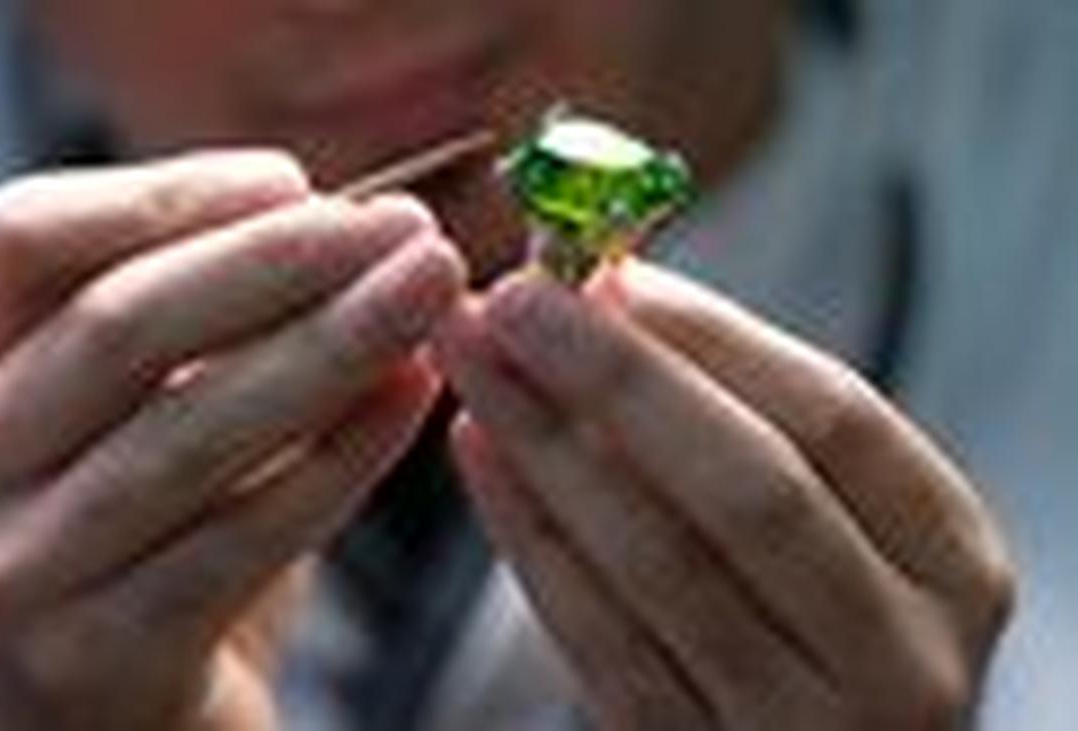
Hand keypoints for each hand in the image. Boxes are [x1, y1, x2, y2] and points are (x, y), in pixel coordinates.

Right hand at [0, 151, 465, 729]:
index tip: (296, 179)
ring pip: (189, 430)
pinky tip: (412, 400)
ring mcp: (5, 576)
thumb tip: (347, 231)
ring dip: (332, 346)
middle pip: (117, 324)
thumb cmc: (141, 547)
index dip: (167, 194)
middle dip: (281, 262)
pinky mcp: (91, 658)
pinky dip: (341, 459)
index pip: (24, 237)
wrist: (111, 726)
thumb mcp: (136, 419)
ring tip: (428, 293)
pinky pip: (243, 538)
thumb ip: (206, 326)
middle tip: (404, 230)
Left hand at [433, 260, 1013, 729]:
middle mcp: (895, 655)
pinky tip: (482, 452)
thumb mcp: (834, 517)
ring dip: (545, 443)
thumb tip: (613, 294)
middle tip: (514, 298)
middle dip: (615, 380)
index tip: (608, 271)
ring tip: (474, 359)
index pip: (834, 422)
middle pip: (748, 490)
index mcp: (949, 564)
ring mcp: (795, 724)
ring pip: (655, 564)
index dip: (712, 339)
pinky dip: (529, 534)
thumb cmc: (816, 614)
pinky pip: (595, 639)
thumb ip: (746, 416)